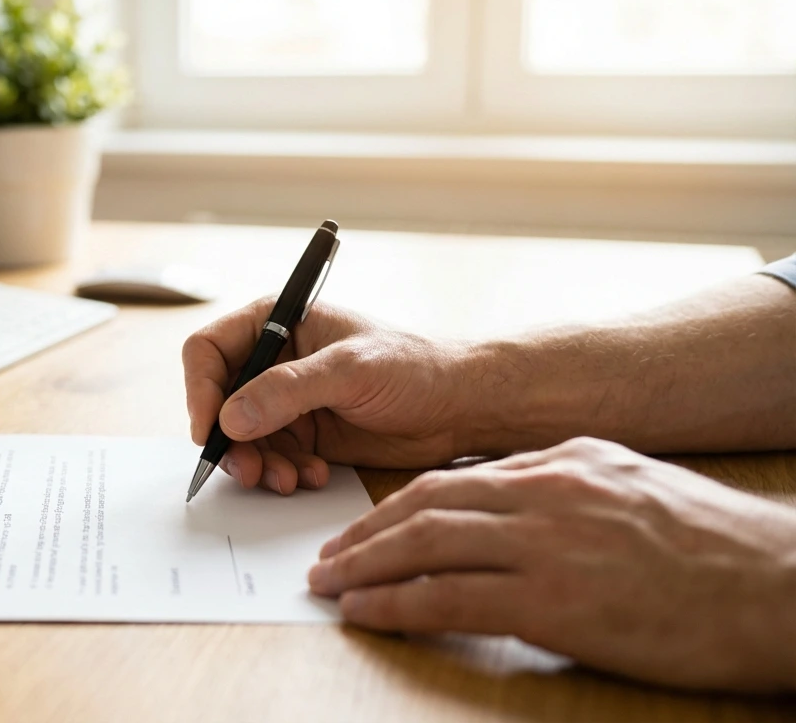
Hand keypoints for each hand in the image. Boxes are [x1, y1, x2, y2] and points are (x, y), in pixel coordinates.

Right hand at [182, 298, 473, 493]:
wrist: (460, 408)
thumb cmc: (415, 367)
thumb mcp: (349, 370)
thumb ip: (288, 390)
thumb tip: (230, 417)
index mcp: (277, 322)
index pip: (209, 350)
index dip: (200, 390)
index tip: (209, 429)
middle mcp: (274, 361)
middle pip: (218, 400)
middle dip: (229, 439)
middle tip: (249, 470)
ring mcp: (286, 401)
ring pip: (240, 437)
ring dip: (257, 463)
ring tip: (287, 480)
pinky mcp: (304, 436)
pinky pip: (270, 459)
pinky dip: (283, 473)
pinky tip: (314, 476)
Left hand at [309, 437, 795, 691]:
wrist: (783, 587)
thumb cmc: (718, 547)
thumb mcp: (634, 486)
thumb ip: (566, 487)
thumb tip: (509, 498)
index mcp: (563, 463)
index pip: (453, 478)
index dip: (397, 506)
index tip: (366, 527)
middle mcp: (545, 492)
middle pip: (426, 505)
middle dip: (366, 533)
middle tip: (326, 558)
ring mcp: (546, 545)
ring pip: (426, 545)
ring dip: (365, 566)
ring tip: (328, 584)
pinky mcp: (553, 602)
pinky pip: (449, 598)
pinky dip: (396, 604)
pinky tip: (365, 613)